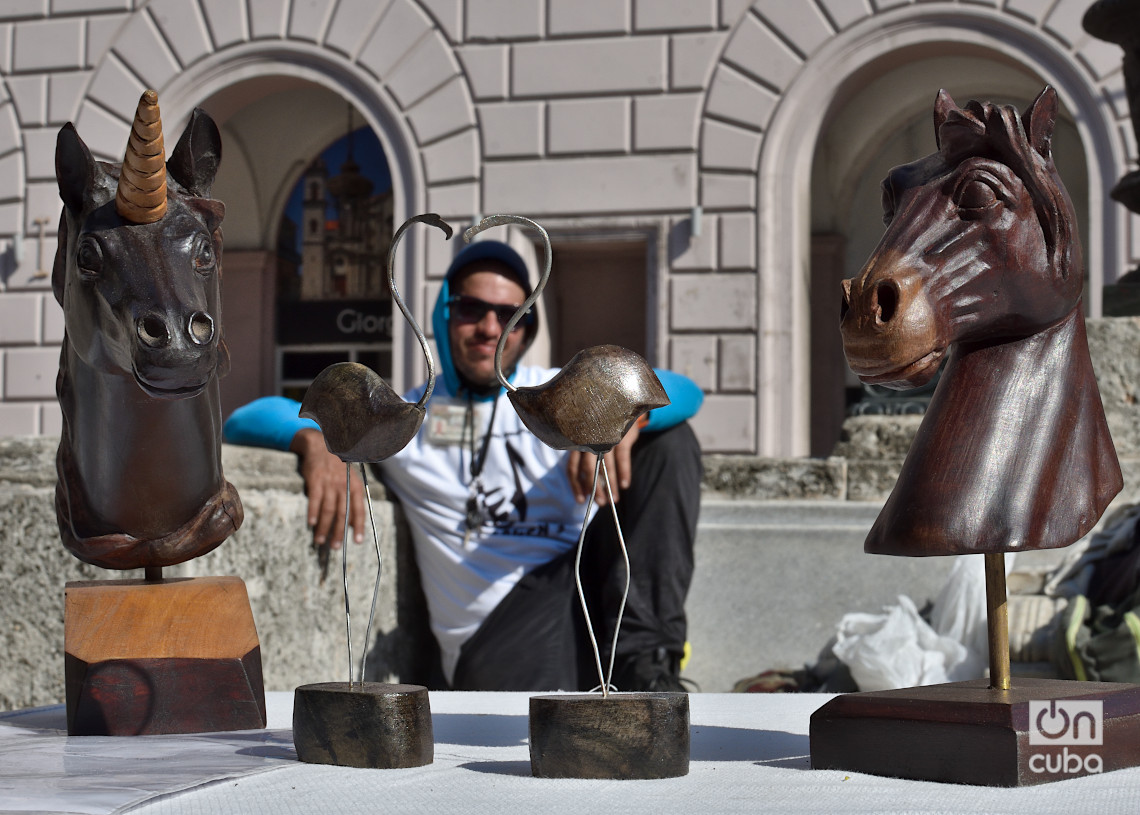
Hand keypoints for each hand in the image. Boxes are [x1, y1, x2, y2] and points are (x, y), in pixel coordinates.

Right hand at [290, 428, 365, 548]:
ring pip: (328, 510)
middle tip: (335, 547)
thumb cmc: (337, 467)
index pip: (359, 510)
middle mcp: (344, 486)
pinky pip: (315, 500)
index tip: (357, 542)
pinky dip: (313, 513)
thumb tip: (353, 523)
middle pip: (343, 513)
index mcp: (355, 487)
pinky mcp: (316, 480)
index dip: (359, 526)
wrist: (321, 445)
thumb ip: (352, 499)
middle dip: (339, 532)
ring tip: (320, 540)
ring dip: (324, 527)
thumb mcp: (350, 480)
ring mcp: (330, 483)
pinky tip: (310, 523)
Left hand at [567, 421, 639, 506]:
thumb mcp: (590, 443)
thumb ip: (586, 462)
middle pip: (588, 470)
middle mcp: (588, 441)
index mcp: (577, 444)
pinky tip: (625, 485)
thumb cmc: (602, 431)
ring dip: (610, 485)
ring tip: (614, 499)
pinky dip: (624, 472)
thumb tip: (586, 490)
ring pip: (606, 466)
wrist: (620, 406)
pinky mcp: (621, 436)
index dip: (576, 486)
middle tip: (600, 503)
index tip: (581, 500)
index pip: (572, 469)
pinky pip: (622, 458)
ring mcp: (605, 439)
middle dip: (594, 489)